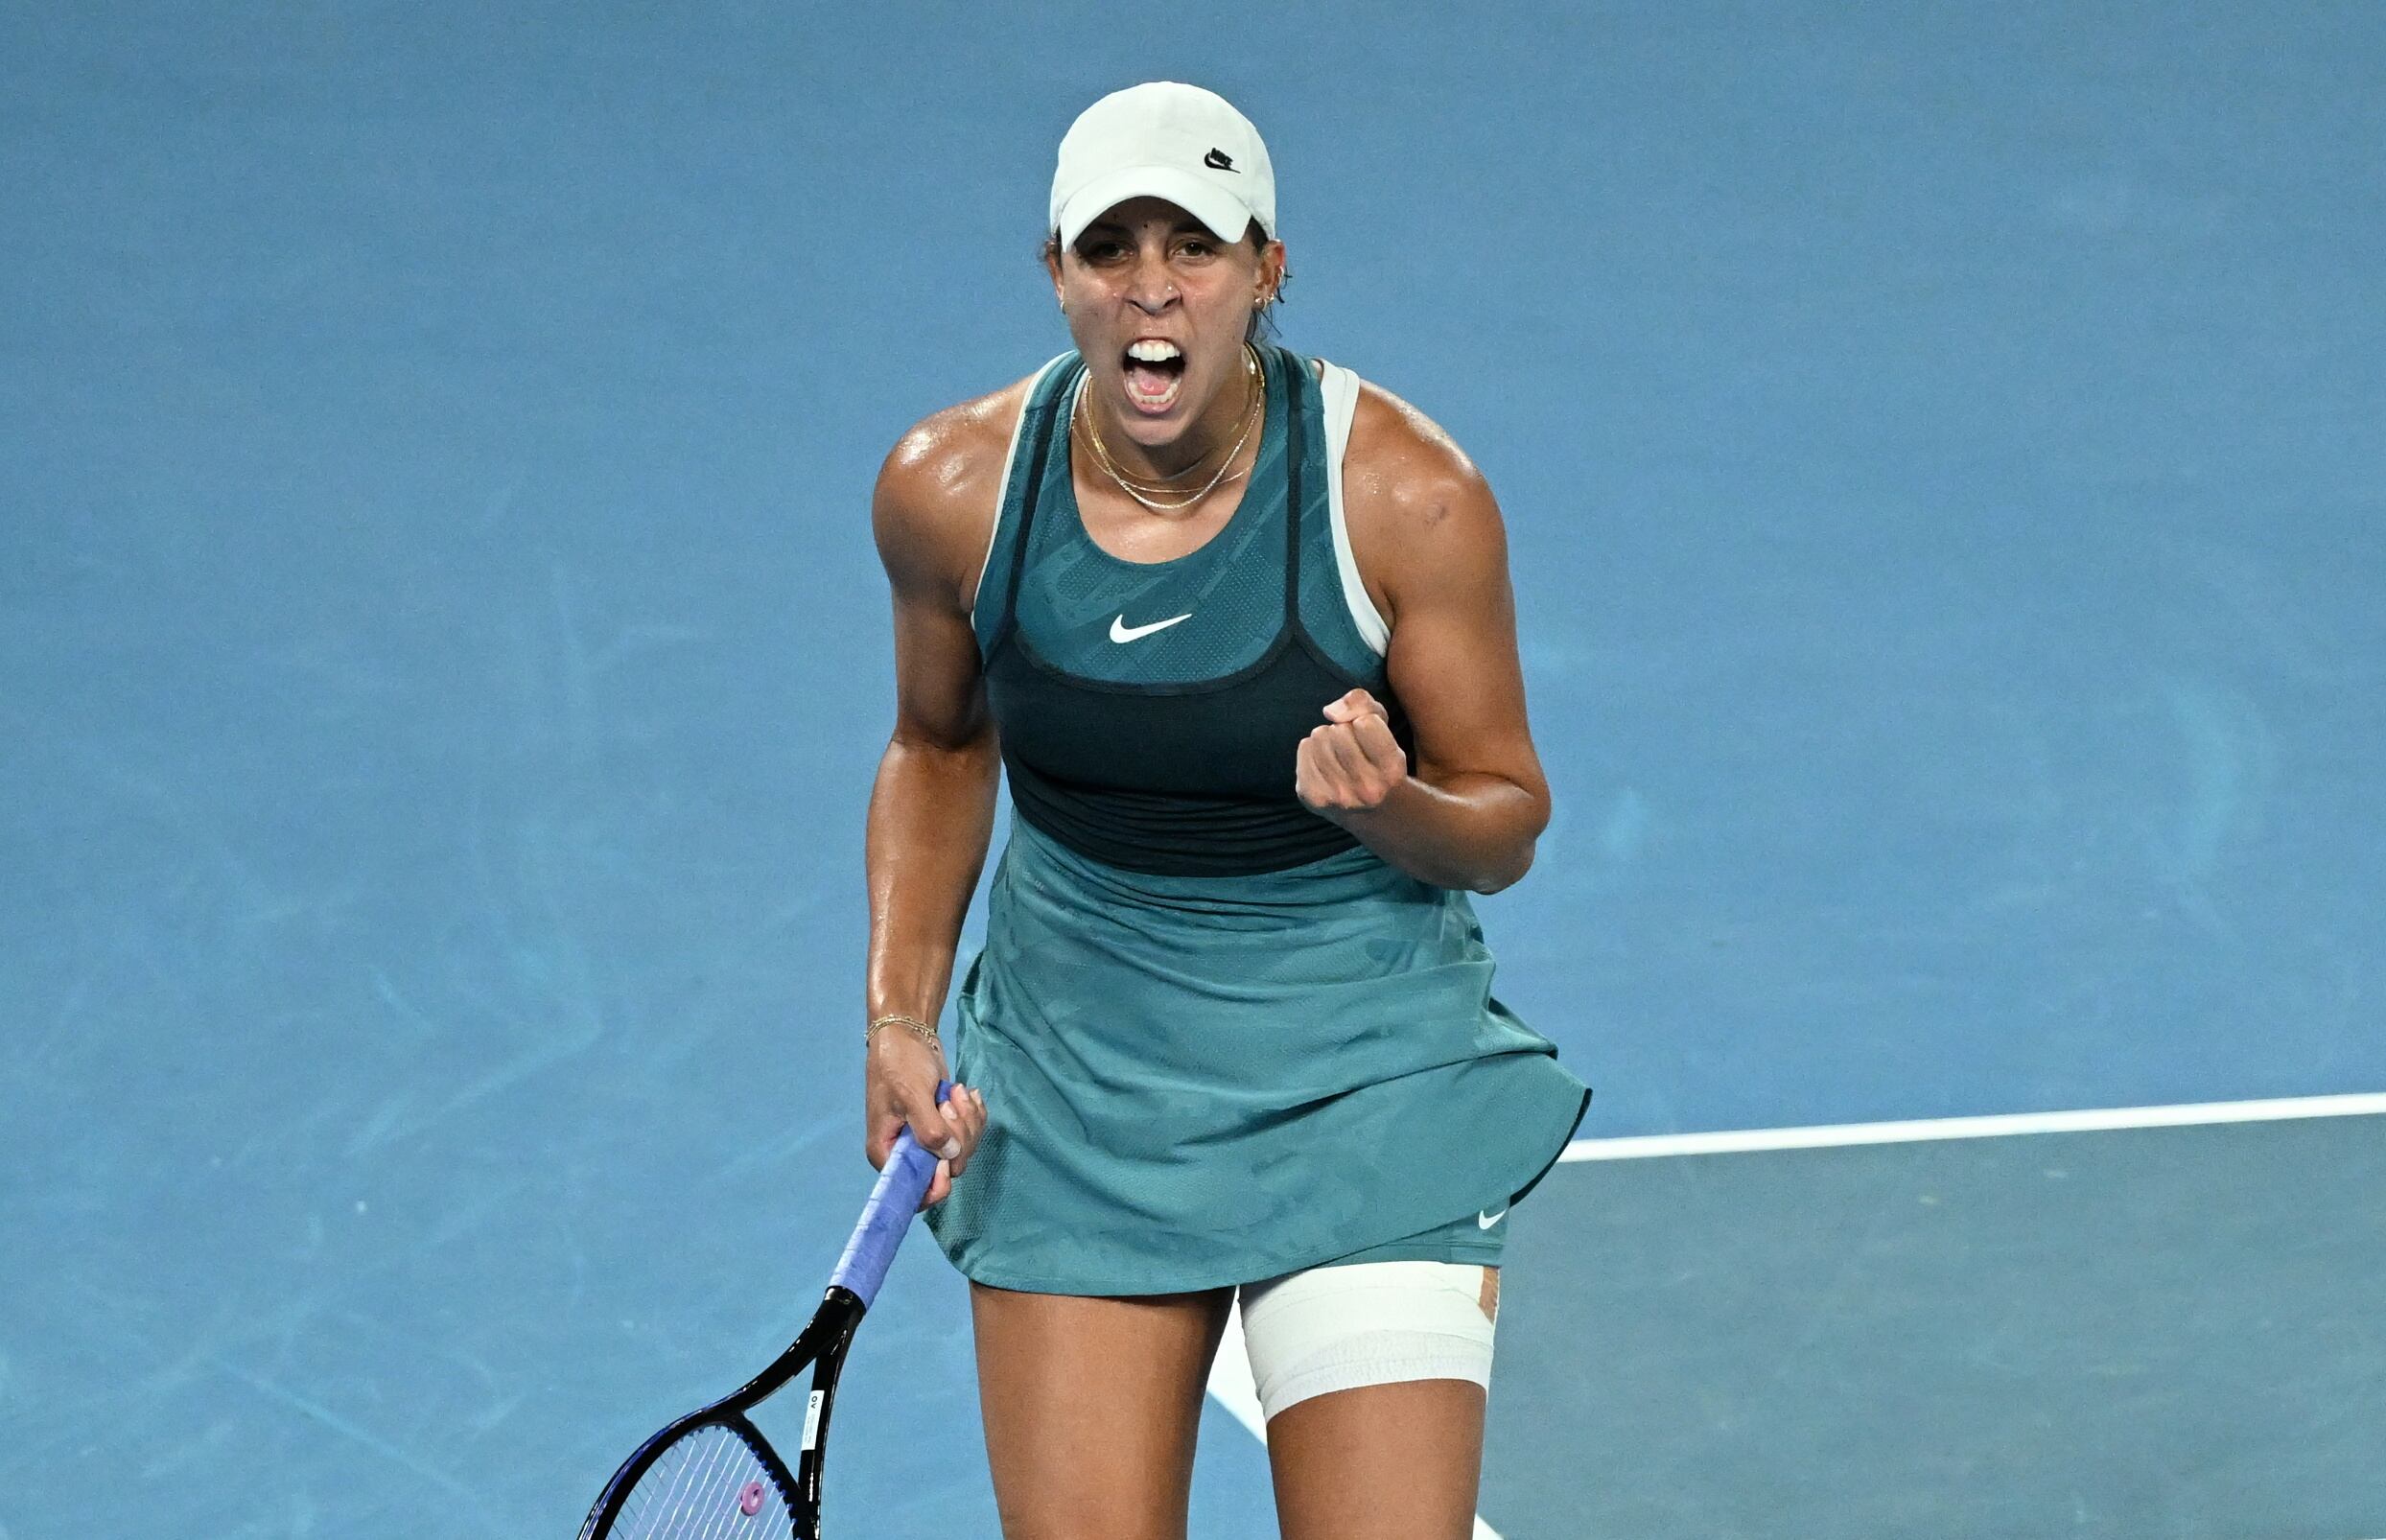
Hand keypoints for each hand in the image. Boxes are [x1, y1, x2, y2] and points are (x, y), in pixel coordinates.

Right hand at [864, 1026, 986, 1209]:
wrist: (908, 1036)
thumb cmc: (900, 1064)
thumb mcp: (911, 1094)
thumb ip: (929, 1129)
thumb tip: (949, 1157)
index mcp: (887, 1154)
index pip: (913, 1193)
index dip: (936, 1184)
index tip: (947, 1157)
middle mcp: (908, 1154)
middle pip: (947, 1167)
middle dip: (958, 1134)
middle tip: (949, 1103)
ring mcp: (929, 1140)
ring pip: (963, 1150)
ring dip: (968, 1119)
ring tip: (956, 1091)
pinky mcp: (946, 1126)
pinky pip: (970, 1133)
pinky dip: (974, 1113)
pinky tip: (967, 1092)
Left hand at [1295, 688, 1408, 817]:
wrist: (1368, 809)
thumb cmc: (1375, 757)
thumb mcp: (1383, 725)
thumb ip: (1362, 702)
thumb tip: (1330, 712)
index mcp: (1392, 771)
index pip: (1365, 723)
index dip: (1364, 722)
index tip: (1369, 738)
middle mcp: (1368, 789)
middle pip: (1339, 730)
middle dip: (1343, 730)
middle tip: (1351, 748)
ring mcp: (1339, 797)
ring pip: (1319, 736)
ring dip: (1326, 739)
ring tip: (1338, 756)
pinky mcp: (1313, 797)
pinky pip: (1304, 747)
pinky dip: (1311, 749)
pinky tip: (1323, 764)